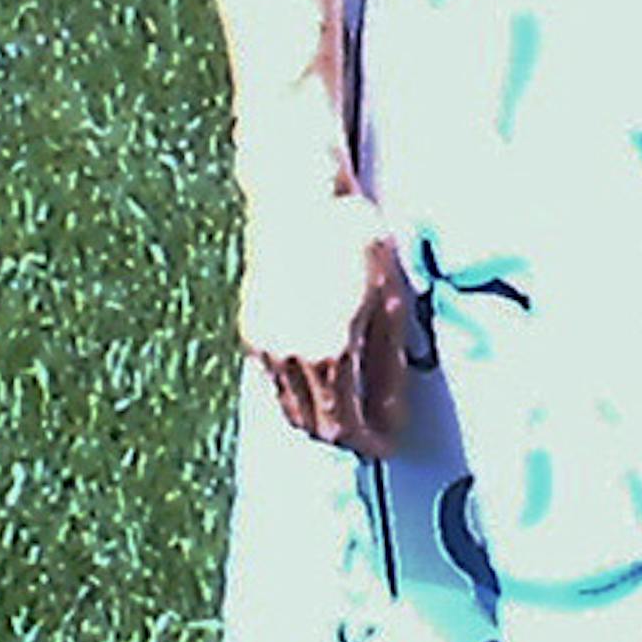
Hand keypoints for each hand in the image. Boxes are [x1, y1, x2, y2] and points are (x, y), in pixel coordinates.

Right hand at [239, 186, 408, 456]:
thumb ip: (389, 369)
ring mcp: (263, 345)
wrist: (302, 197)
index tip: (388, 444)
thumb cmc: (354, 241)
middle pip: (313, 426)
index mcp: (328, 354)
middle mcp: (288, 357)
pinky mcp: (250, 329)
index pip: (344, 427)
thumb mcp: (390, 304)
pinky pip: (274, 380)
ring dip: (318, 417)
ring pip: (288, 407)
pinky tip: (320, 376)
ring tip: (349, 407)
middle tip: (372, 431)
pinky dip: (298, 391)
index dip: (369, 443)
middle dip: (344, 436)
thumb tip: (391, 417)